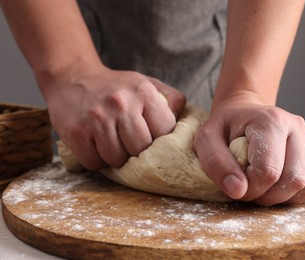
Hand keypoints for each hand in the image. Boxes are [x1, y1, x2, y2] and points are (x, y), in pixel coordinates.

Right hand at [45, 65, 185, 169]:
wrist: (73, 77)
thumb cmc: (116, 87)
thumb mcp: (147, 84)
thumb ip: (171, 100)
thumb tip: (185, 125)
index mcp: (144, 92)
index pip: (164, 132)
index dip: (159, 140)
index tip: (150, 137)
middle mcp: (121, 104)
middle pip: (141, 150)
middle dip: (137, 152)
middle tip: (129, 142)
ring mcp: (96, 119)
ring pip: (117, 160)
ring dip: (116, 157)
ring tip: (112, 141)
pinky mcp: (75, 133)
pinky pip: (94, 163)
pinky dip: (97, 159)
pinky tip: (96, 144)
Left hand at [193, 96, 304, 205]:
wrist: (244, 113)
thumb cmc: (225, 127)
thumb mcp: (206, 139)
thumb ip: (216, 162)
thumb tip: (238, 190)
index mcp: (271, 121)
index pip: (268, 171)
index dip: (250, 188)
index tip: (236, 183)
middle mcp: (297, 127)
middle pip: (293, 180)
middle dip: (266, 195)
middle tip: (248, 187)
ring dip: (284, 197)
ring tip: (263, 185)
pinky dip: (299, 195)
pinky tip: (279, 186)